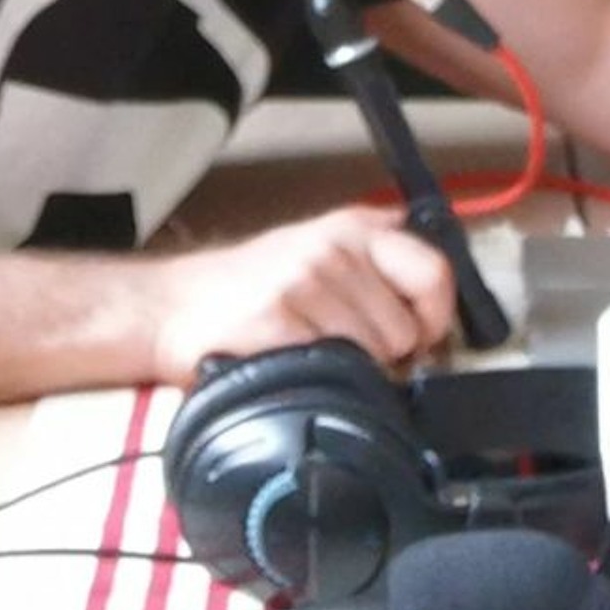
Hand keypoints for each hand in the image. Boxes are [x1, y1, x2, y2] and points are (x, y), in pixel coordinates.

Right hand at [146, 201, 457, 383]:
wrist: (171, 306)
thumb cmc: (249, 285)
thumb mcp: (318, 244)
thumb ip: (375, 255)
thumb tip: (438, 279)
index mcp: (355, 227)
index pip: (434, 271)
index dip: (436, 317)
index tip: (423, 341)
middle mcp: (336, 248)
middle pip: (406, 327)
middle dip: (389, 355)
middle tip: (353, 356)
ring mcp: (307, 283)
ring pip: (375, 355)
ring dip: (354, 372)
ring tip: (316, 358)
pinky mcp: (280, 321)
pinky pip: (335, 369)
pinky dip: (322, 382)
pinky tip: (293, 367)